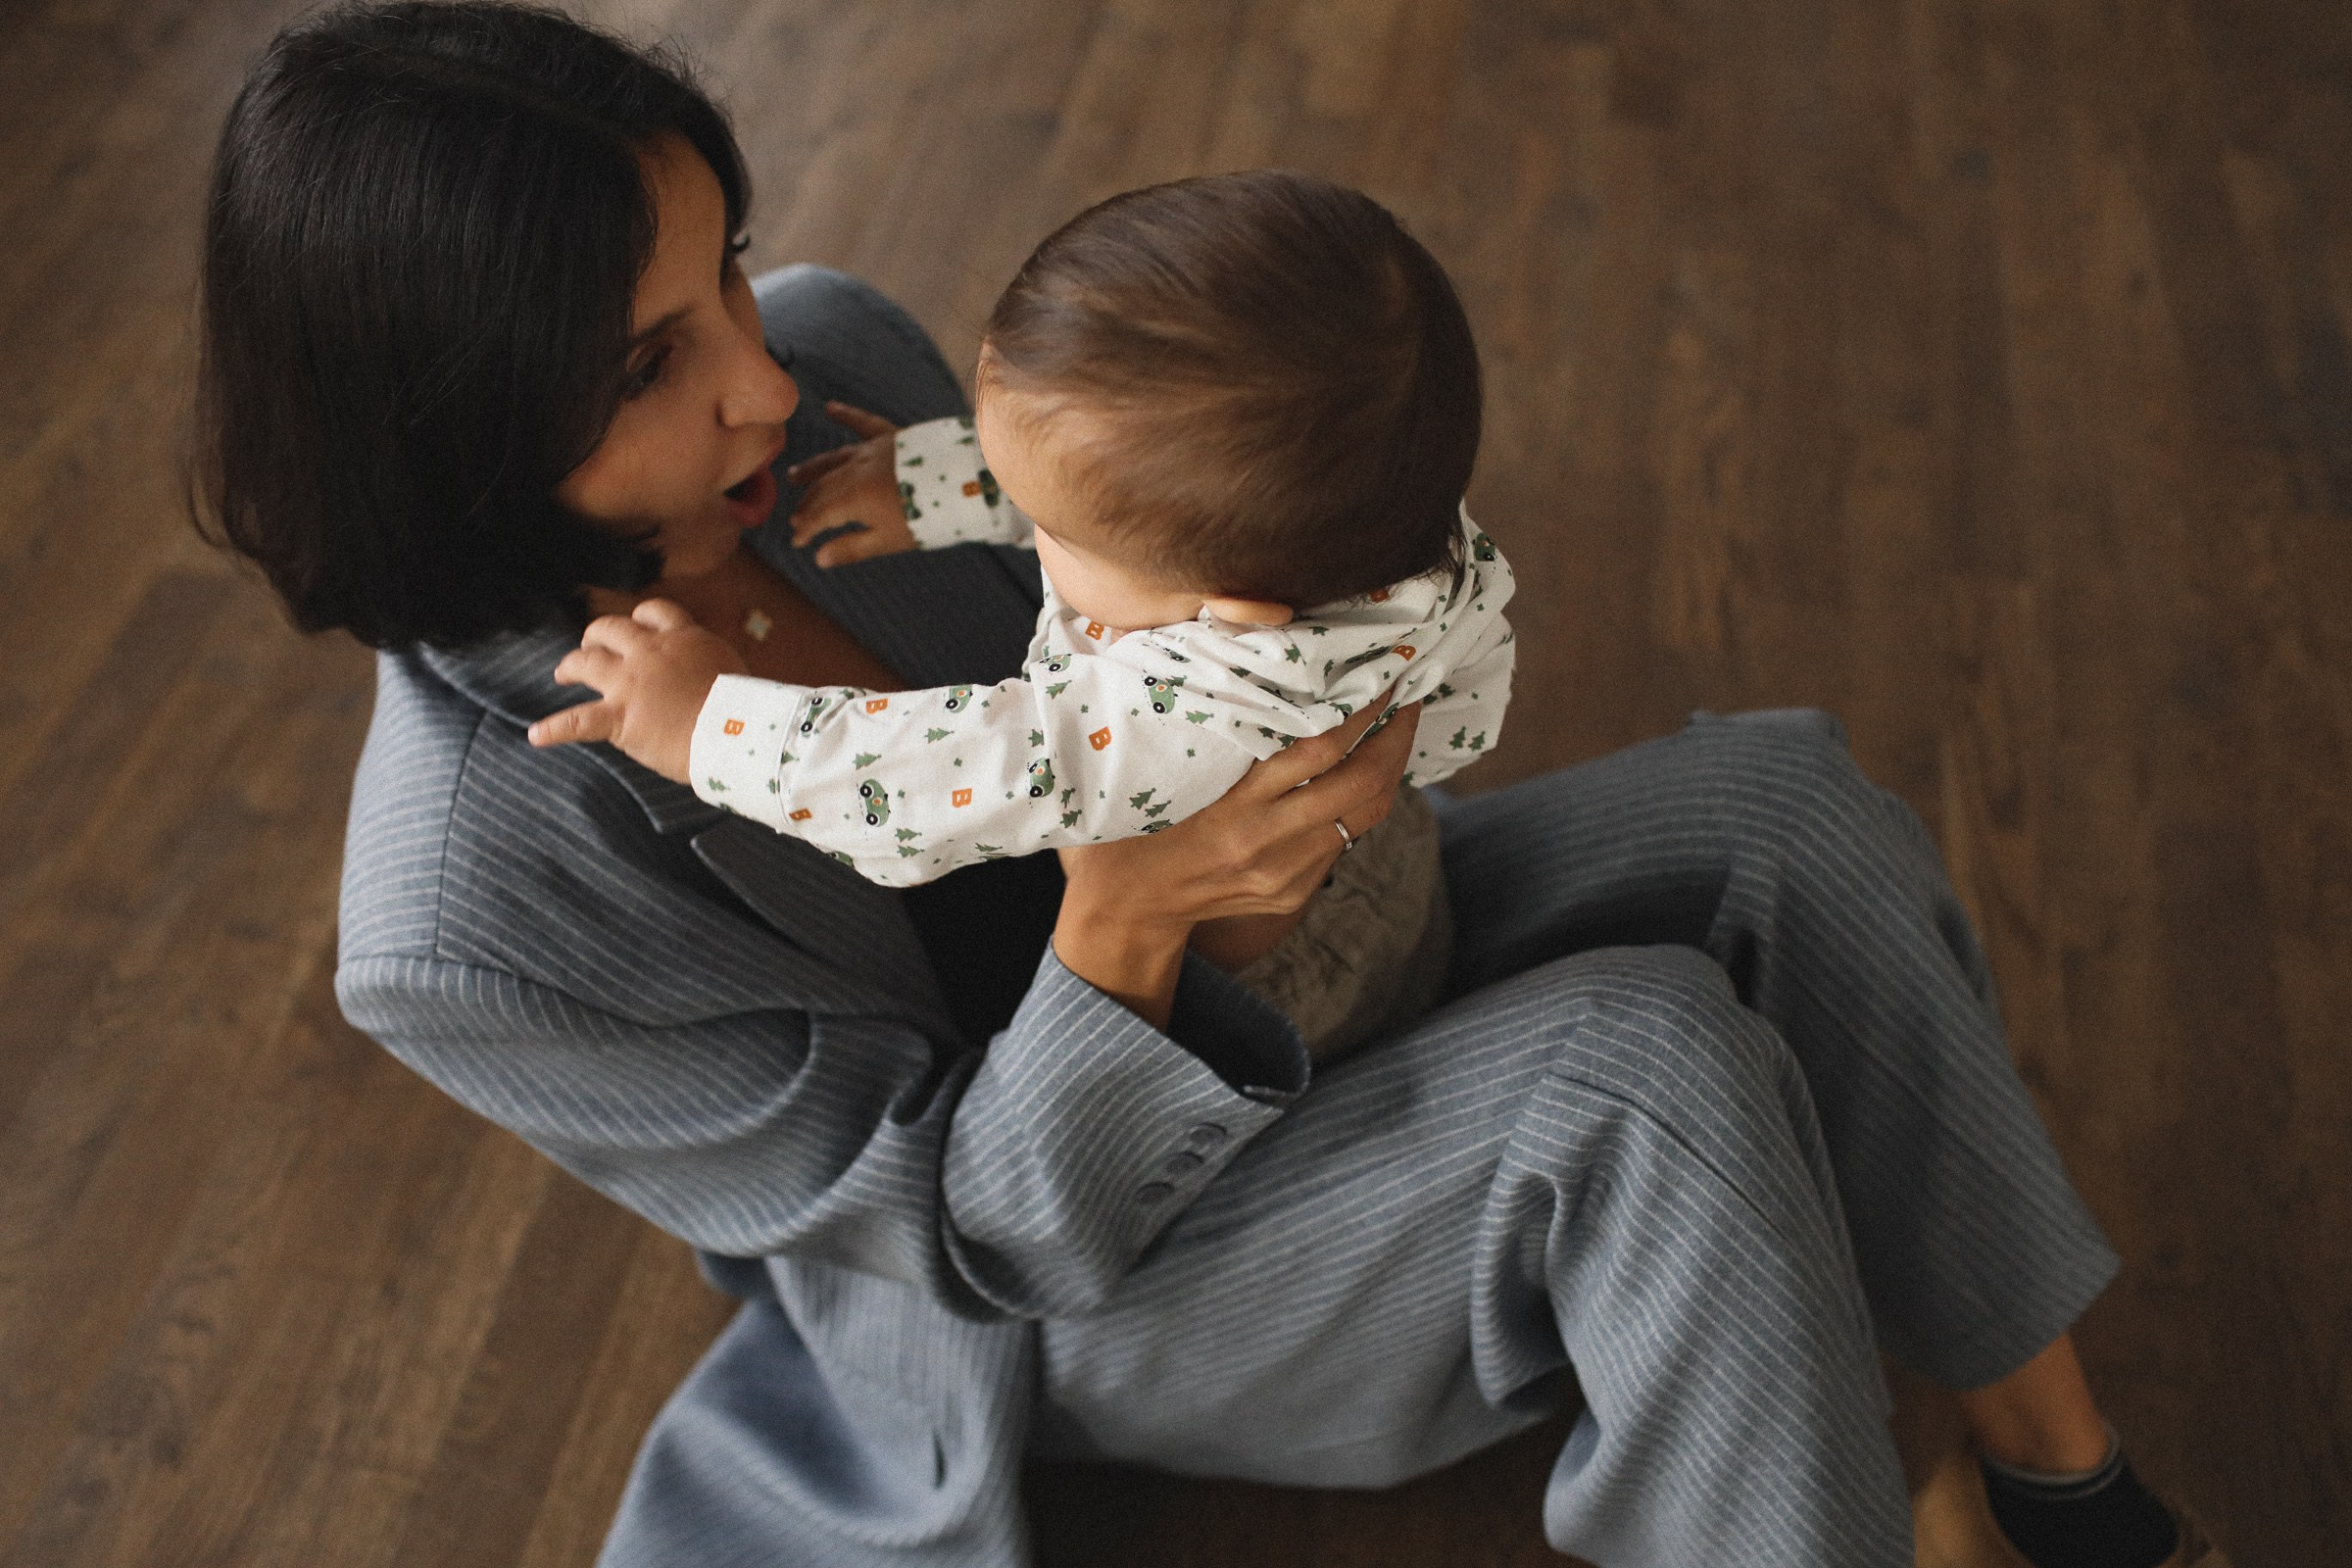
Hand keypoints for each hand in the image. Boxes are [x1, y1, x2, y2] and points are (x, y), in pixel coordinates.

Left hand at [527, 599, 746, 781]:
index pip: (656, 612)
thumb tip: (718, 686)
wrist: (735, 730)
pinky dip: (553, 730)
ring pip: (586, 662)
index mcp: (685, 638)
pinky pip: (576, 722)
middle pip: (613, 628)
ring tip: (562, 673)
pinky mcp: (618, 717)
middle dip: (598, 635)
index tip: (638, 626)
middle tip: (592, 645)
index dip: (641, 618)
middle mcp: (651, 653)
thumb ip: (715, 671)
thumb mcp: (736, 672)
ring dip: (571, 664)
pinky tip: (536, 736)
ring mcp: (630, 683)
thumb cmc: (748, 709)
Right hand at [785, 401, 915, 566]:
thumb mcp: (889, 540)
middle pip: (824, 487)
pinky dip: (847, 414)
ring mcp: (874, 450)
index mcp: (854, 497)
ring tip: (793, 475)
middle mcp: (857, 470)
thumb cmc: (929, 518)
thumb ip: (852, 548)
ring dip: (813, 468)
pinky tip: (829, 408)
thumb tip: (819, 559)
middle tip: (796, 518)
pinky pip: (864, 423)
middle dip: (808, 505)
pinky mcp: (892, 437)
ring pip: (835, 459)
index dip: (807, 529)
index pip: (820, 514)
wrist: (965, 482)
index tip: (797, 542)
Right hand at [1052, 696, 1420, 1027]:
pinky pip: (1345, 839)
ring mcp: (1287, 873)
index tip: (1381, 672)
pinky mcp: (1294, 893)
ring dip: (1390, 767)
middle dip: (1396, 735)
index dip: (1362, 709)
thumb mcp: (1158, 768)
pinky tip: (1363, 772)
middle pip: (1362, 784)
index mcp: (1232, 806)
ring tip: (1397, 726)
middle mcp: (1267, 841)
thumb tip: (1225, 644)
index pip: (1319, 749)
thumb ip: (1194, 718)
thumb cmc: (1134, 824)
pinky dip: (1361, 801)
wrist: (1128, 909)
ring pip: (1367, 815)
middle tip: (1409, 693)